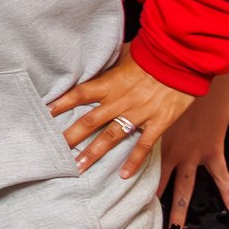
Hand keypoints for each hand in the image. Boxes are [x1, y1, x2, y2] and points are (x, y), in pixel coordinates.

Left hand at [51, 49, 197, 177]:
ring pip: (110, 137)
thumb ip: (110, 63)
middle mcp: (119, 101)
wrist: (182, 59)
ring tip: (79, 167)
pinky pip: (143, 145)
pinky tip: (124, 175)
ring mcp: (139, 114)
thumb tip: (97, 58)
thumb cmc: (153, 54)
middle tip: (55, 152)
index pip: (79, 94)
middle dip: (71, 137)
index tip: (45, 113)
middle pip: (89, 121)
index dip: (61, 104)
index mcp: (110, 83)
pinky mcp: (158, 123)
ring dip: (93, 153)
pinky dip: (134, 161)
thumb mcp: (126, 53)